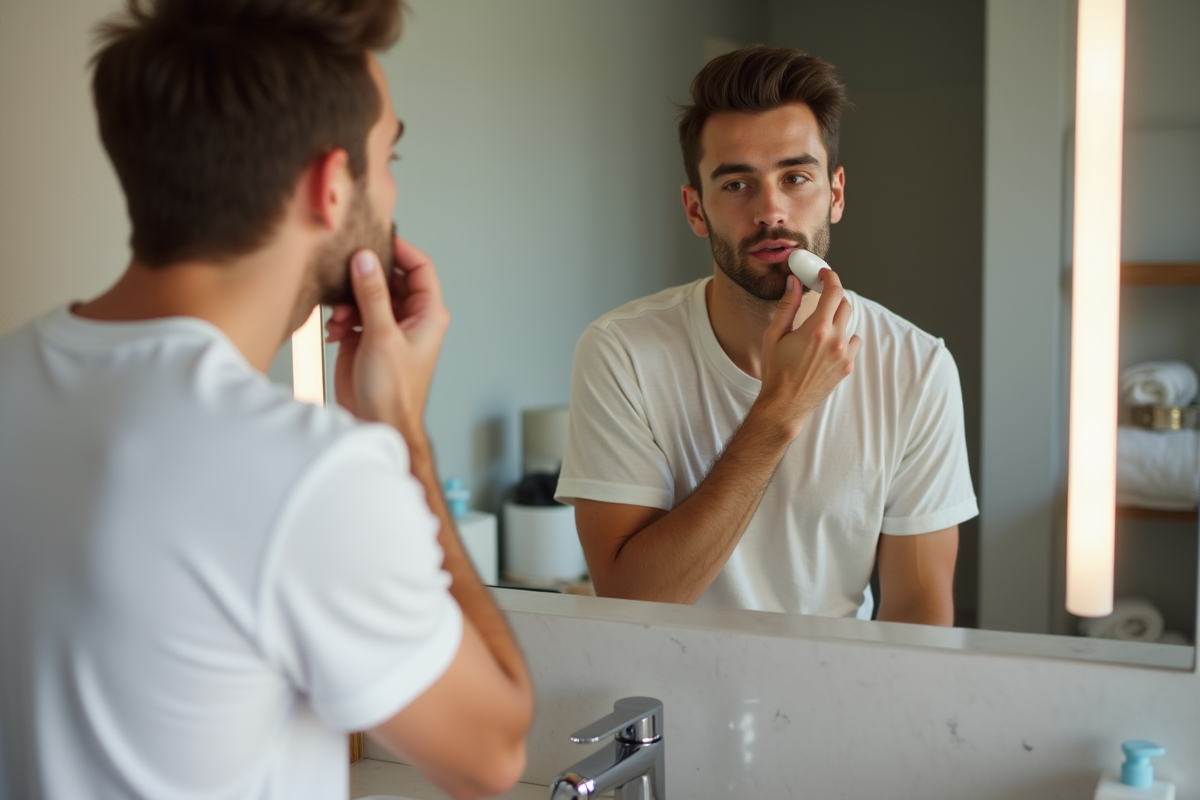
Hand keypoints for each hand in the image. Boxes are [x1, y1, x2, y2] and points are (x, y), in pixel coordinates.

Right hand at [325, 235, 448, 435]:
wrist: (378, 421)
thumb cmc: (394, 390)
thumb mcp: (383, 336)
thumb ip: (373, 295)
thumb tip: (366, 260)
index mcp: (428, 313)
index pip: (420, 268)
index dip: (401, 250)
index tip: (375, 238)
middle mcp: (410, 316)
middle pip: (389, 278)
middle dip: (365, 277)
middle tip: (345, 275)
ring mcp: (387, 325)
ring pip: (367, 294)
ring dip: (349, 301)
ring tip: (340, 318)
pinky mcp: (366, 336)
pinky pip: (352, 313)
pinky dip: (341, 318)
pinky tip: (335, 332)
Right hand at [756, 269, 860, 438]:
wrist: (785, 404)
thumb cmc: (776, 371)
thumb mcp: (774, 335)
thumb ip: (787, 306)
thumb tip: (794, 283)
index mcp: (816, 329)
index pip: (834, 292)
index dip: (830, 278)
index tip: (824, 274)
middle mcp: (835, 340)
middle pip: (845, 304)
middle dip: (833, 297)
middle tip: (820, 298)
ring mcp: (844, 354)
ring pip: (849, 324)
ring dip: (837, 319)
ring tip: (818, 329)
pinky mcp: (848, 366)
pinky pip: (852, 343)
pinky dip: (842, 339)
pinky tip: (825, 347)